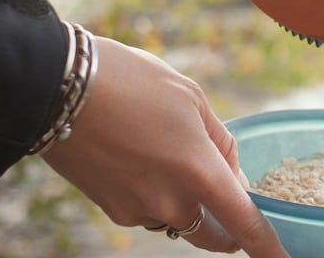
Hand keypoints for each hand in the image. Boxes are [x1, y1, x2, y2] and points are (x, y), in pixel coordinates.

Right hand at [42, 38, 287, 256]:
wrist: (57, 88)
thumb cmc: (131, 82)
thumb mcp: (191, 98)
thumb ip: (220, 142)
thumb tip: (232, 175)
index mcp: (199, 172)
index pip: (244, 224)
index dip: (267, 247)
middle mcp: (171, 201)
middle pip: (210, 231)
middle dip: (222, 223)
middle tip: (222, 195)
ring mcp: (138, 210)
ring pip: (175, 217)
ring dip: (182, 199)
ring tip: (162, 149)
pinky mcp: (110, 210)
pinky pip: (145, 210)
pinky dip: (151, 192)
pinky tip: (136, 155)